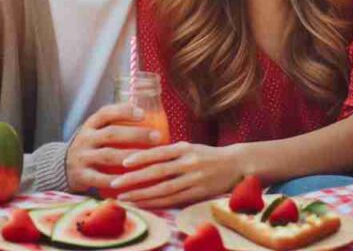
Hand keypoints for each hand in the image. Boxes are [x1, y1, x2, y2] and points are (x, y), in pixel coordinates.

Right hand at [65, 104, 164, 193]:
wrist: (62, 167)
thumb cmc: (91, 148)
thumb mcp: (95, 133)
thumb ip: (114, 125)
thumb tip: (150, 116)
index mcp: (89, 125)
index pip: (105, 113)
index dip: (124, 111)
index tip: (143, 114)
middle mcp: (84, 139)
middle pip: (111, 133)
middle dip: (135, 134)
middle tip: (157, 137)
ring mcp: (82, 157)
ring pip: (108, 156)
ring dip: (131, 156)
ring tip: (150, 159)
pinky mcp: (81, 176)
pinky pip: (101, 179)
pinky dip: (118, 180)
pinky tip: (134, 182)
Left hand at [109, 141, 243, 207]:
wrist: (236, 165)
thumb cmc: (206, 155)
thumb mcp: (188, 146)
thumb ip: (168, 152)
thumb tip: (141, 155)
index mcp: (184, 148)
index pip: (158, 153)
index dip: (140, 157)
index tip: (123, 163)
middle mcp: (188, 163)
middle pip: (157, 172)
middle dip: (134, 179)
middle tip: (115, 183)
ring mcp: (194, 180)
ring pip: (164, 189)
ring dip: (142, 195)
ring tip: (125, 197)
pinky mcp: (199, 193)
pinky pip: (174, 200)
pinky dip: (157, 203)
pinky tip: (144, 205)